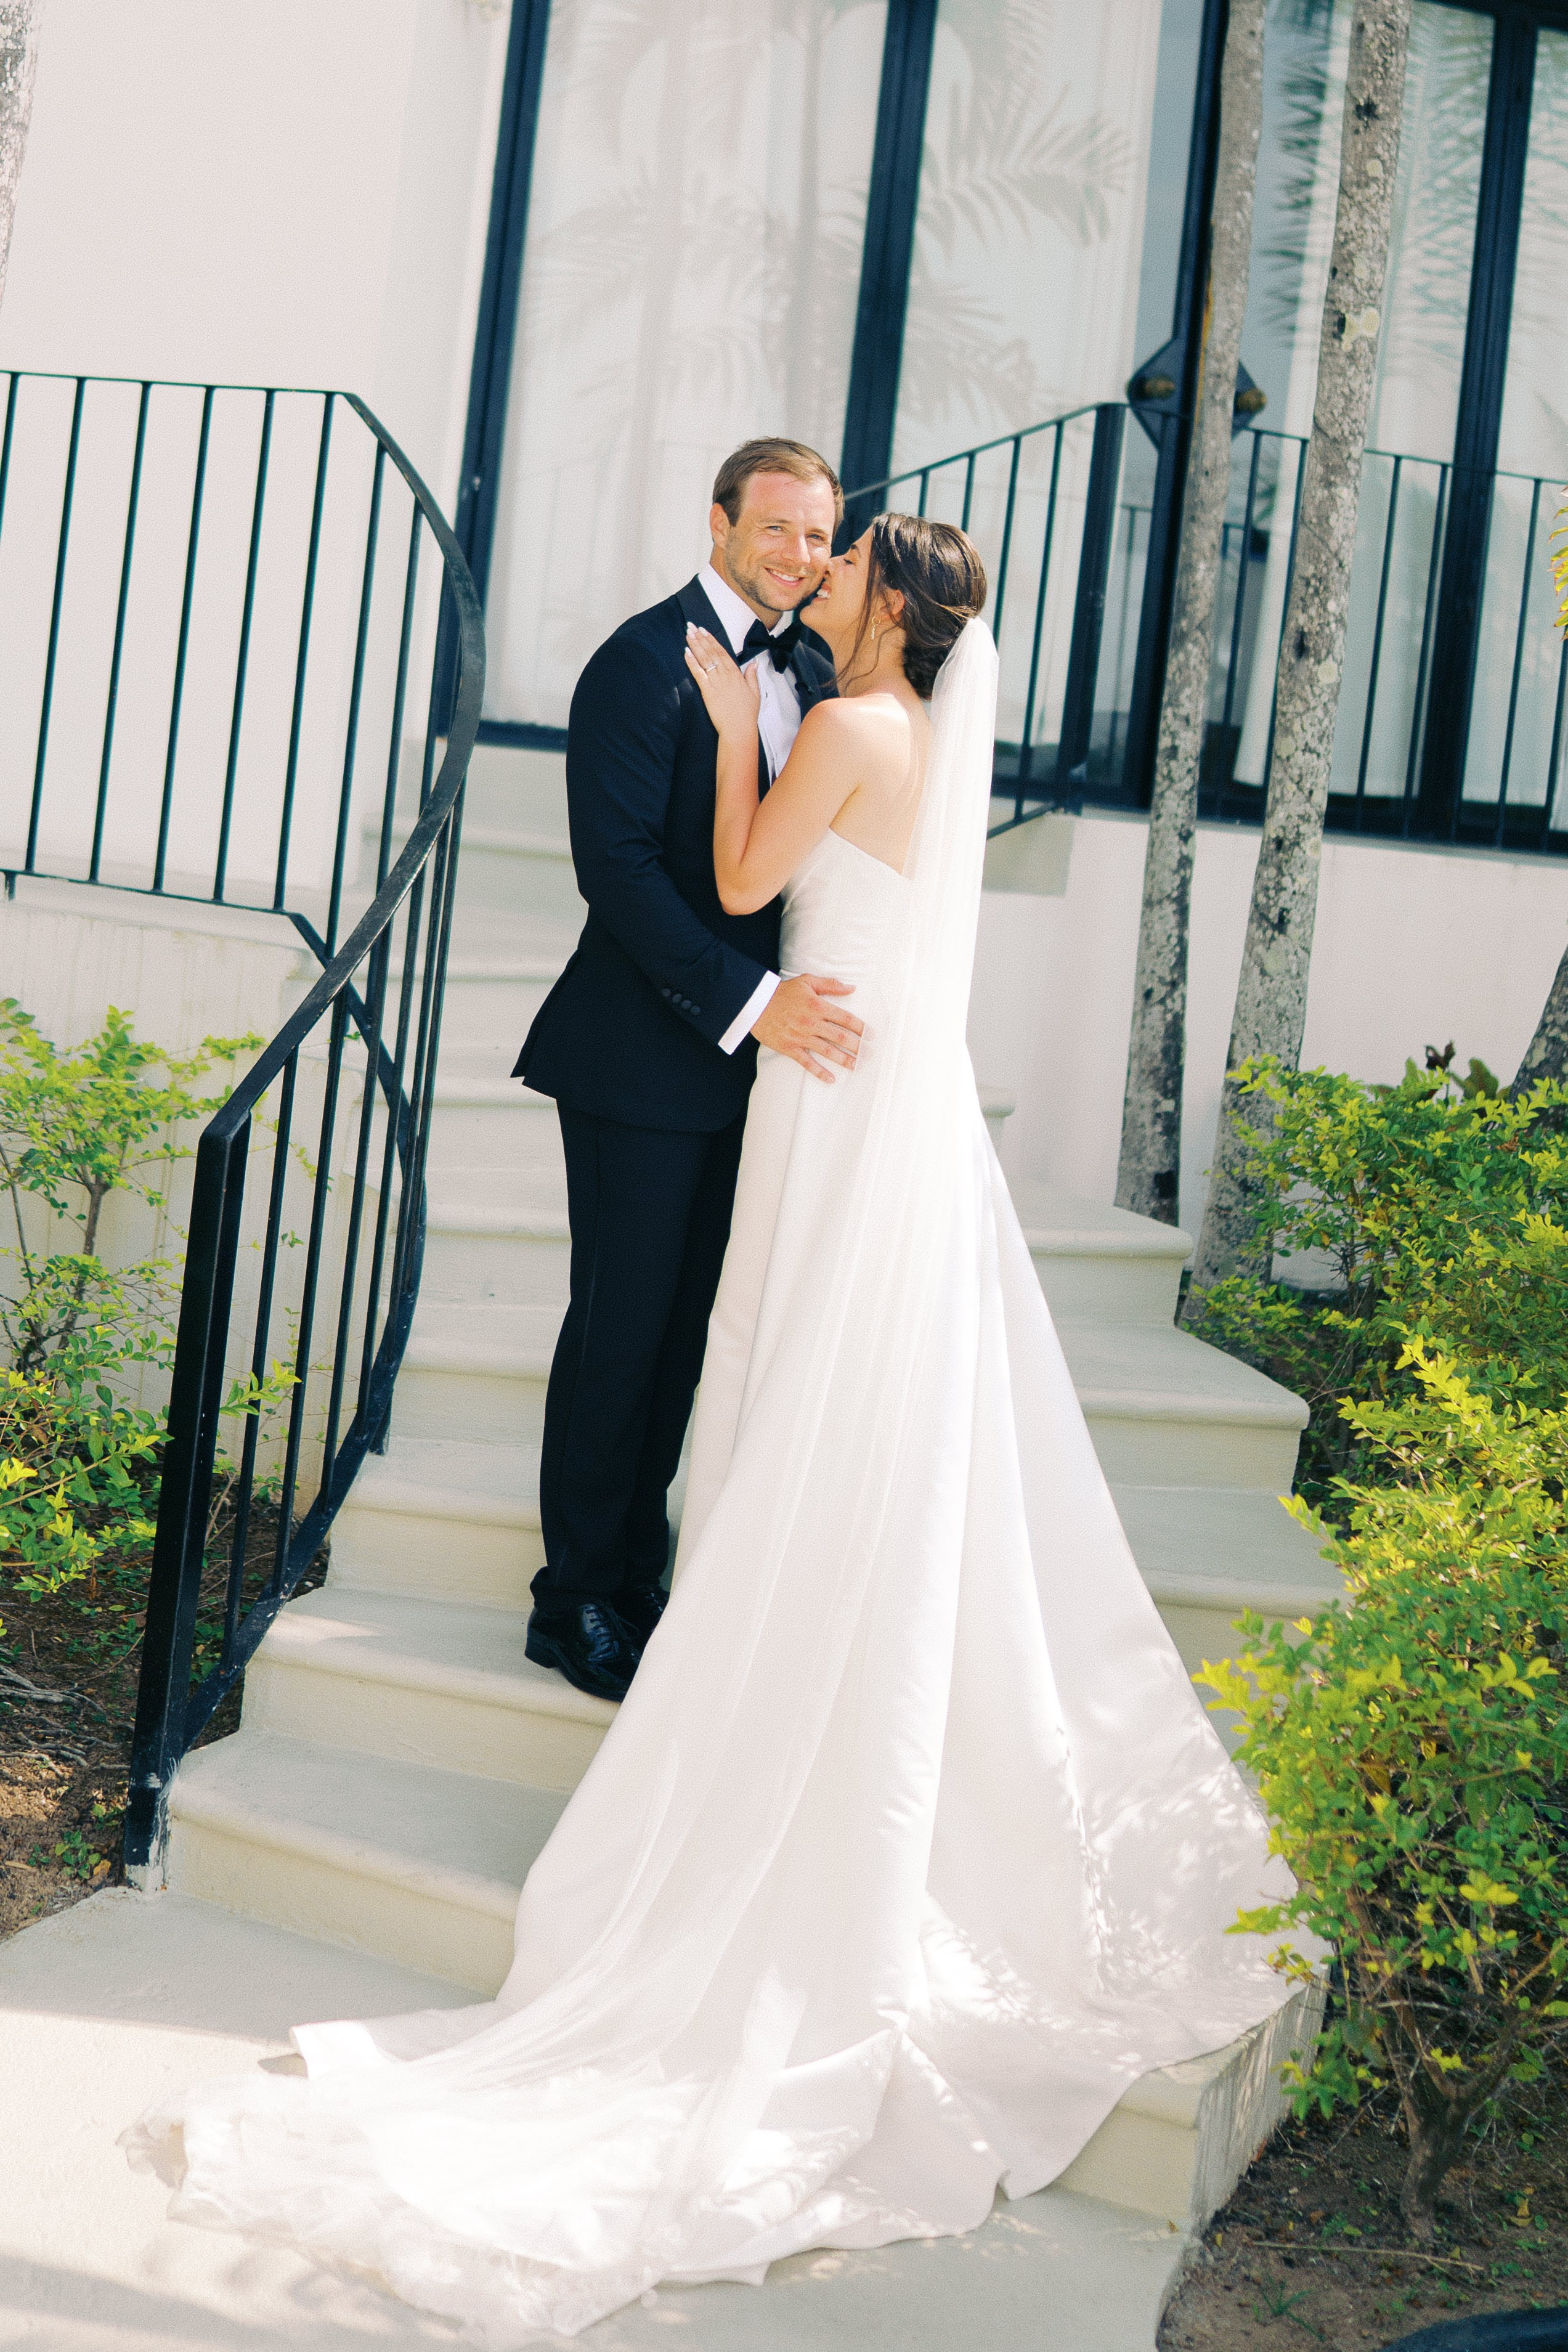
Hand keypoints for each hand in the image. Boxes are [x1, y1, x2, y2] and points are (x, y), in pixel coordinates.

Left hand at [684, 624, 760, 738]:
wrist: (739, 728)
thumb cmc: (746, 713)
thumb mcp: (755, 692)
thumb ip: (752, 676)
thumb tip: (755, 664)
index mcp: (736, 673)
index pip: (722, 651)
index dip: (712, 640)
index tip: (704, 630)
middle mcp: (725, 674)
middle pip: (711, 651)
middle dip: (700, 637)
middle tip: (691, 626)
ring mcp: (715, 681)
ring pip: (704, 659)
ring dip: (695, 645)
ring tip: (688, 634)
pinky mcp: (707, 690)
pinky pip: (698, 673)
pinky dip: (691, 662)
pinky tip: (686, 652)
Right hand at [753, 973, 862, 1083]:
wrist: (755, 1003)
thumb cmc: (782, 992)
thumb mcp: (807, 981)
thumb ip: (830, 985)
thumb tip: (851, 988)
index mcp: (818, 1006)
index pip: (845, 1019)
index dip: (860, 1027)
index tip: (870, 1035)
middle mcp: (812, 1023)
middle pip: (840, 1037)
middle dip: (857, 1046)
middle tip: (868, 1053)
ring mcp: (801, 1037)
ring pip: (828, 1051)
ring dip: (844, 1060)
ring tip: (856, 1066)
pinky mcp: (790, 1048)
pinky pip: (807, 1063)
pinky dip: (819, 1072)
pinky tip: (830, 1079)